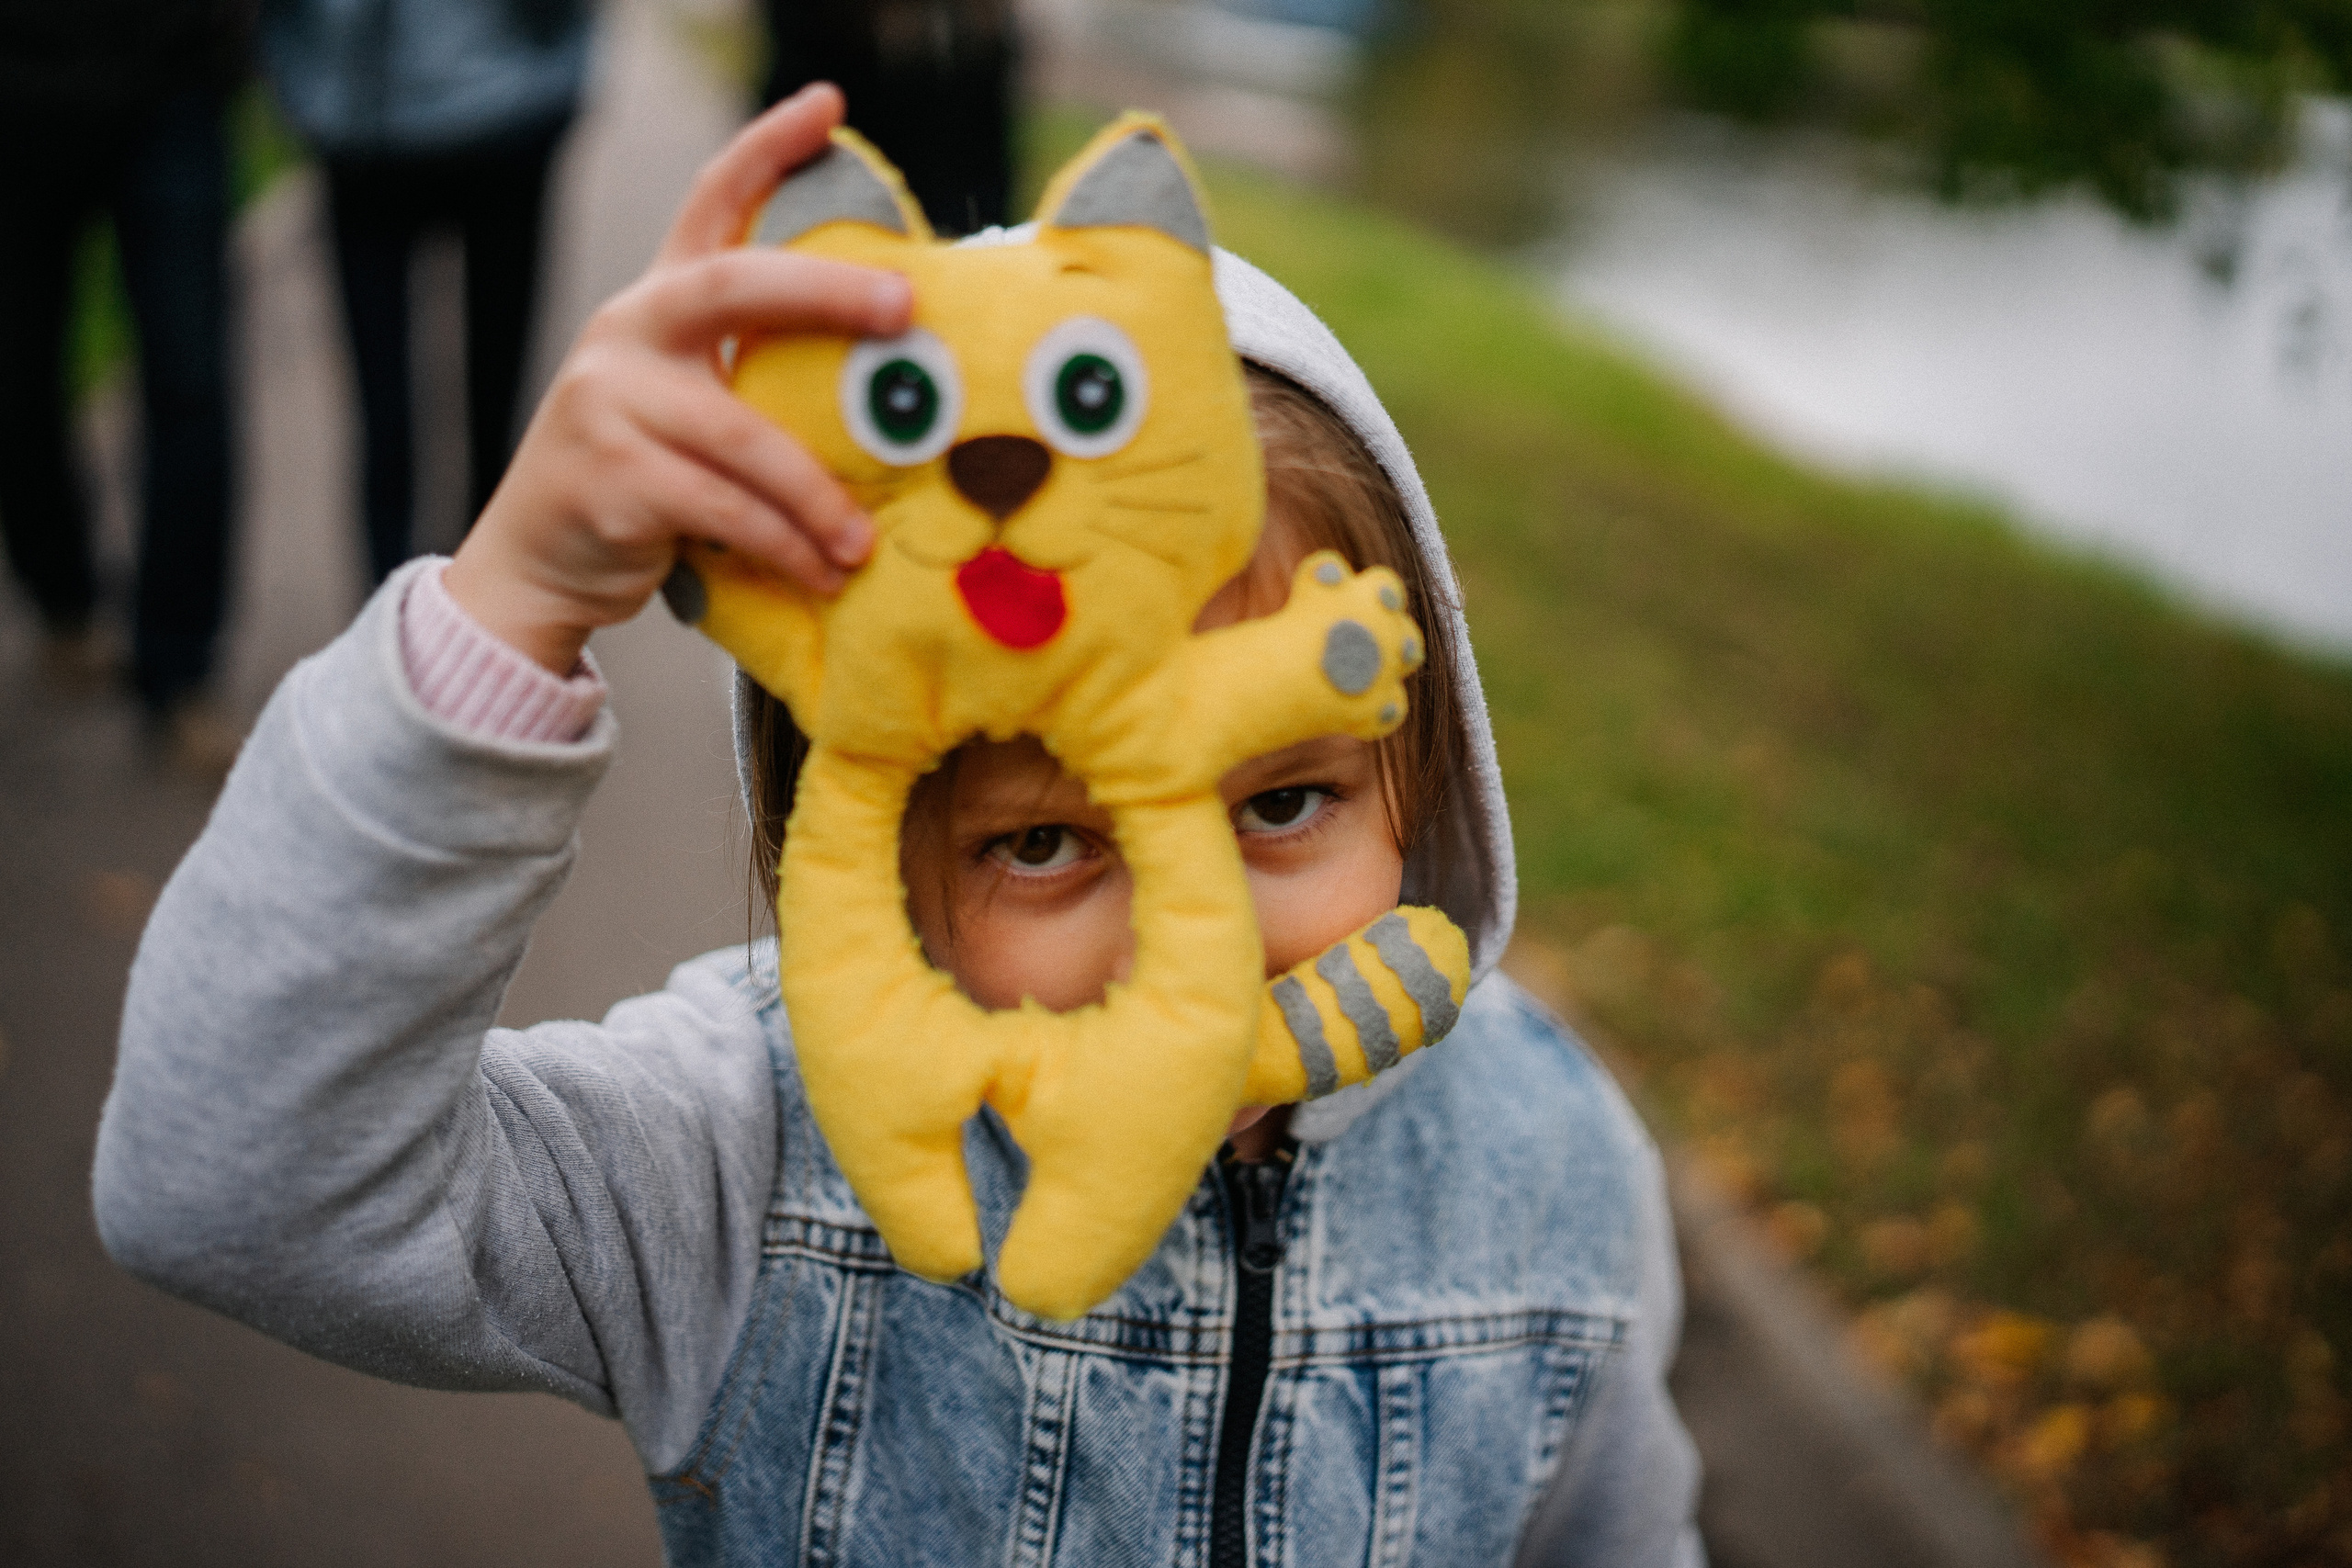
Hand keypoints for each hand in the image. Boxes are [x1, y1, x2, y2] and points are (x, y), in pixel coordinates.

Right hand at [444, 83, 913, 673]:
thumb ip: (751, 384)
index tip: (827, 104)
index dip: (767, 148)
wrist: (535, 562)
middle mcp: (629, 333)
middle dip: (828, 290)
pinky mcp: (611, 477)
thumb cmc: (643, 484)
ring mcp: (611, 401)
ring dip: (817, 497)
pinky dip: (784, 545)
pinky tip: (821, 573)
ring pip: (745, 438)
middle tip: (902, 307)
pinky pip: (724, 509)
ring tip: (861, 542)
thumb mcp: (689, 411)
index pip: (711, 204)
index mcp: (658, 306)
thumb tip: (888, 394)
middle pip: (735, 287)